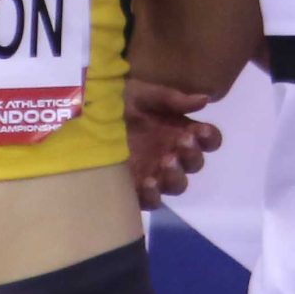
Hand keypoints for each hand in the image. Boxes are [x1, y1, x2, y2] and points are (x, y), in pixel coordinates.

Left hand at [125, 77, 220, 210]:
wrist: (85, 114)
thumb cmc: (119, 102)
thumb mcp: (144, 94)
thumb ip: (172, 99)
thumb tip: (204, 99)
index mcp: (179, 130)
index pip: (207, 140)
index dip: (209, 138)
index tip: (200, 131)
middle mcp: (172, 153)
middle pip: (194, 164)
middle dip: (191, 155)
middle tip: (181, 143)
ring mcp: (154, 172)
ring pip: (177, 184)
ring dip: (176, 175)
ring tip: (166, 162)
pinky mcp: (135, 187)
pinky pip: (151, 199)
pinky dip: (153, 194)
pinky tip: (147, 182)